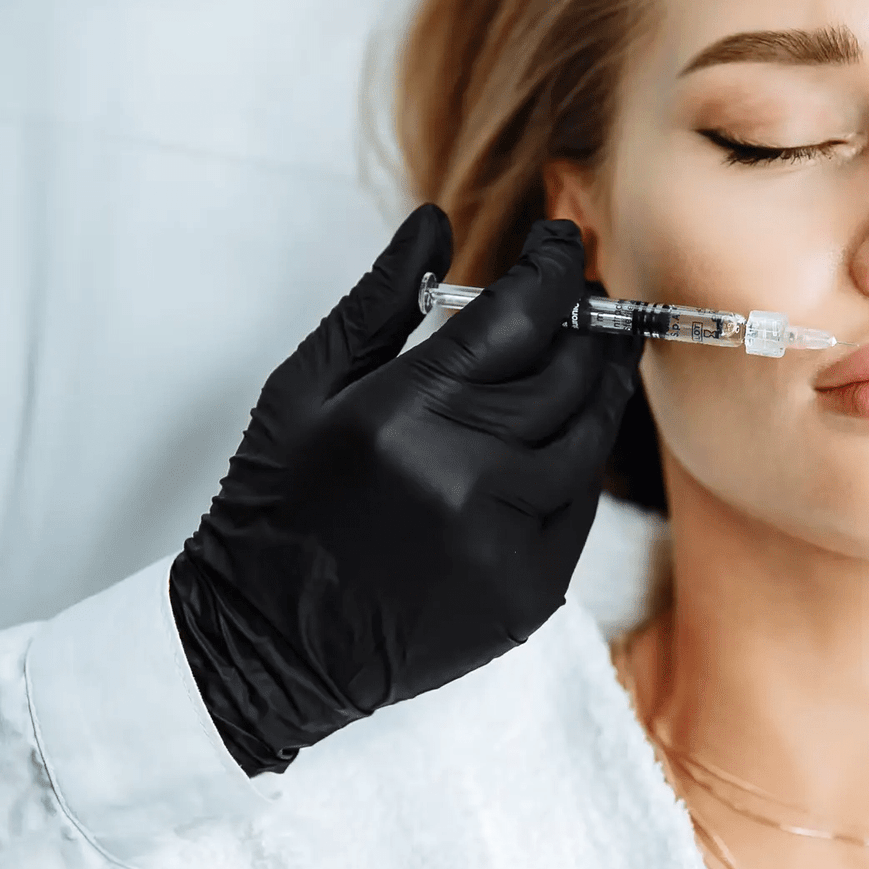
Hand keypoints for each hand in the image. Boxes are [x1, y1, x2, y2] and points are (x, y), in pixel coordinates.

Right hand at [169, 203, 641, 775]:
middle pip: (569, 373)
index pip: (520, 315)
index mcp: (402, 416)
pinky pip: (580, 506)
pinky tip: (561, 434)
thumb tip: (435, 224)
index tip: (565, 242)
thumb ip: (380, 301)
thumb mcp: (305, 389)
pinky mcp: (530, 593)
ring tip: (592, 354)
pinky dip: (578, 461)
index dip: (557, 267)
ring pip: (588, 439)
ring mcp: (505, 541)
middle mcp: (464, 478)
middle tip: (589, 294)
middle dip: (589, 321)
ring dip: (598, 387)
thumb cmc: (276, 509)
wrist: (269, 644)